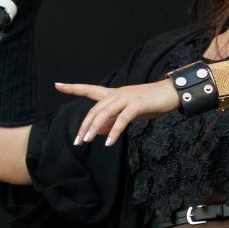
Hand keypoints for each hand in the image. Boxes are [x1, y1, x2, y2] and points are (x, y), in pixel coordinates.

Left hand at [55, 79, 179, 146]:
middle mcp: (116, 94)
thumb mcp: (128, 113)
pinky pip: (122, 119)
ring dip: (94, 128)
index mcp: (113, 94)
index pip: (89, 89)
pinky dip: (115, 131)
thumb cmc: (150, 103)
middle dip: (84, 126)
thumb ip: (112, 121)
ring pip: (104, 113)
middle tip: (77, 142)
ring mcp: (126, 98)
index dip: (73, 88)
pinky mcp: (137, 104)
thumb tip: (98, 132)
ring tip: (86, 141)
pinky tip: (109, 142)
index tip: (57, 85)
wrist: (171, 93)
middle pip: (94, 109)